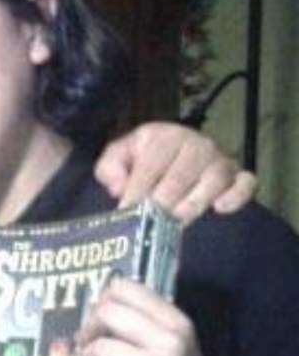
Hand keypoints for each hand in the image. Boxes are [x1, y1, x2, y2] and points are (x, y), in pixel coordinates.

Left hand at [76, 277, 251, 355]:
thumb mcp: (173, 351)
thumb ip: (142, 326)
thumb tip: (94, 307)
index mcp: (178, 324)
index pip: (125, 289)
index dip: (103, 303)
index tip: (100, 323)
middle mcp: (172, 342)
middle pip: (107, 313)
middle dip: (89, 330)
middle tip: (87, 348)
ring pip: (98, 348)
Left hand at [94, 122, 256, 223]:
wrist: (166, 164)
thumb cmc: (141, 162)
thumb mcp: (117, 159)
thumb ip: (110, 167)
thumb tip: (119, 187)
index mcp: (163, 136)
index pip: (152, 162)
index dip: (139, 186)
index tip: (128, 208)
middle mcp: (195, 144)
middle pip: (184, 170)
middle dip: (166, 197)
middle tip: (152, 219)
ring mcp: (218, 159)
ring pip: (215, 177)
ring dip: (195, 201)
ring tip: (177, 220)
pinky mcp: (236, 176)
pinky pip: (246, 183)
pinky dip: (237, 195)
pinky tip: (220, 208)